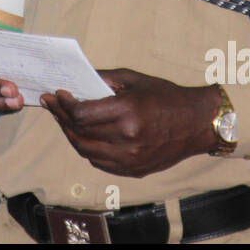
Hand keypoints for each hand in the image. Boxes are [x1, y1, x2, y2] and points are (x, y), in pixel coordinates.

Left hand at [41, 69, 221, 177]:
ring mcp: (130, 158)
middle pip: (80, 133)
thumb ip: (104, 79)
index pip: (82, 114)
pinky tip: (83, 135)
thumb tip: (77, 80)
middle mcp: (127, 138)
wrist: (197, 124)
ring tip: (63, 120)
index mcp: (128, 112)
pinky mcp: (133, 170)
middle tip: (53, 106)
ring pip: (85, 150)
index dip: (64, 105)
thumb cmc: (166, 97)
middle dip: (61, 118)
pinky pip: (99, 162)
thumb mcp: (135, 80)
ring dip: (70, 134)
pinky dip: (87, 149)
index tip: (57, 95)